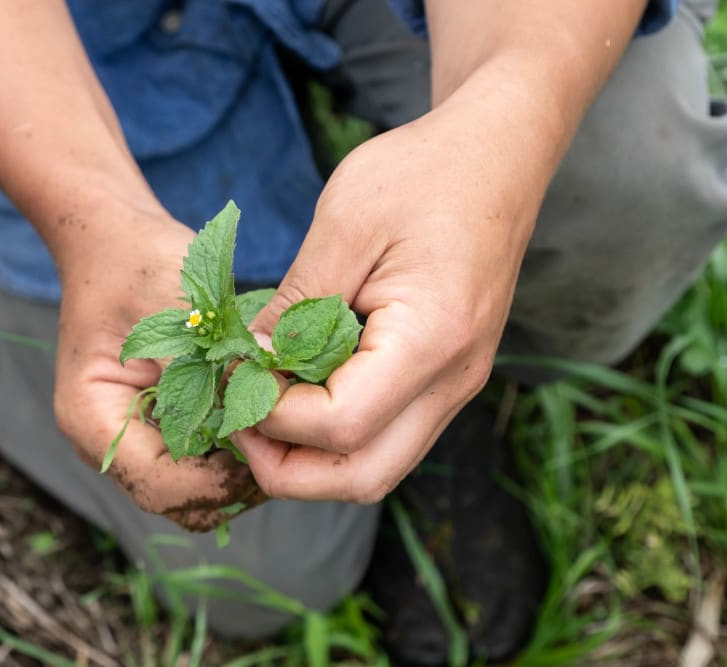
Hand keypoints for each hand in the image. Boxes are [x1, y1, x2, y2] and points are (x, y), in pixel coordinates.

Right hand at [52, 200, 262, 530]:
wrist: (114, 239)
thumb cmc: (136, 261)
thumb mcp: (175, 304)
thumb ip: (210, 363)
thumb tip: (259, 411)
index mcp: (92, 419)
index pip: (160, 484)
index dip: (220, 478)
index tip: (271, 443)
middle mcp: (108, 442)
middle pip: (179, 500)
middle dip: (234, 482)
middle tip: (289, 443)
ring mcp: (133, 439)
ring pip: (195, 491)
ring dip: (239, 470)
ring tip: (283, 430)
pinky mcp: (159, 427)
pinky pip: (201, 463)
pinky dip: (234, 451)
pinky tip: (268, 418)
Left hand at [232, 108, 547, 502]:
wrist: (495, 157)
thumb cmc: (422, 176)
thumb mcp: (344, 223)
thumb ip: (296, 304)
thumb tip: (251, 362)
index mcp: (431, 340)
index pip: (340, 424)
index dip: (272, 416)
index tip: (231, 377)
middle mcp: (454, 380)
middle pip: (363, 476)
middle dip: (286, 469)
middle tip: (236, 422)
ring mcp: (456, 385)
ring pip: (376, 466)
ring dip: (310, 459)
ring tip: (260, 412)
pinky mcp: (446, 378)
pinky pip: (388, 435)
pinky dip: (335, 435)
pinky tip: (297, 394)